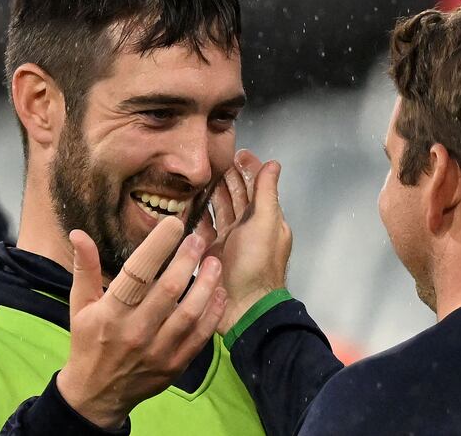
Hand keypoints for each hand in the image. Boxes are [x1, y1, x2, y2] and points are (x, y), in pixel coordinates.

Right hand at [56, 217, 226, 428]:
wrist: (96, 395)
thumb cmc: (88, 341)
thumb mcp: (80, 305)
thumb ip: (85, 268)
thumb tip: (79, 233)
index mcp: (110, 313)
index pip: (136, 274)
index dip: (158, 247)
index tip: (174, 224)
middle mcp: (135, 331)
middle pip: (169, 290)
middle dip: (188, 260)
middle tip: (200, 239)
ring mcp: (158, 351)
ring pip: (190, 313)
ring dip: (207, 285)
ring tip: (215, 262)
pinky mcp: (175, 365)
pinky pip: (200, 336)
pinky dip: (213, 313)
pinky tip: (219, 292)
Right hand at [203, 149, 292, 333]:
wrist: (243, 306)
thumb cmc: (258, 264)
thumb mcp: (266, 223)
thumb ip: (267, 193)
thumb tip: (273, 164)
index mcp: (266, 220)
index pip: (257, 187)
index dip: (249, 169)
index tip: (237, 153)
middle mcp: (248, 228)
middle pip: (237, 196)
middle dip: (228, 177)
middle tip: (213, 160)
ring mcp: (228, 240)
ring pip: (220, 209)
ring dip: (211, 192)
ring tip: (198, 175)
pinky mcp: (211, 252)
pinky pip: (203, 228)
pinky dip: (197, 214)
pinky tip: (187, 202)